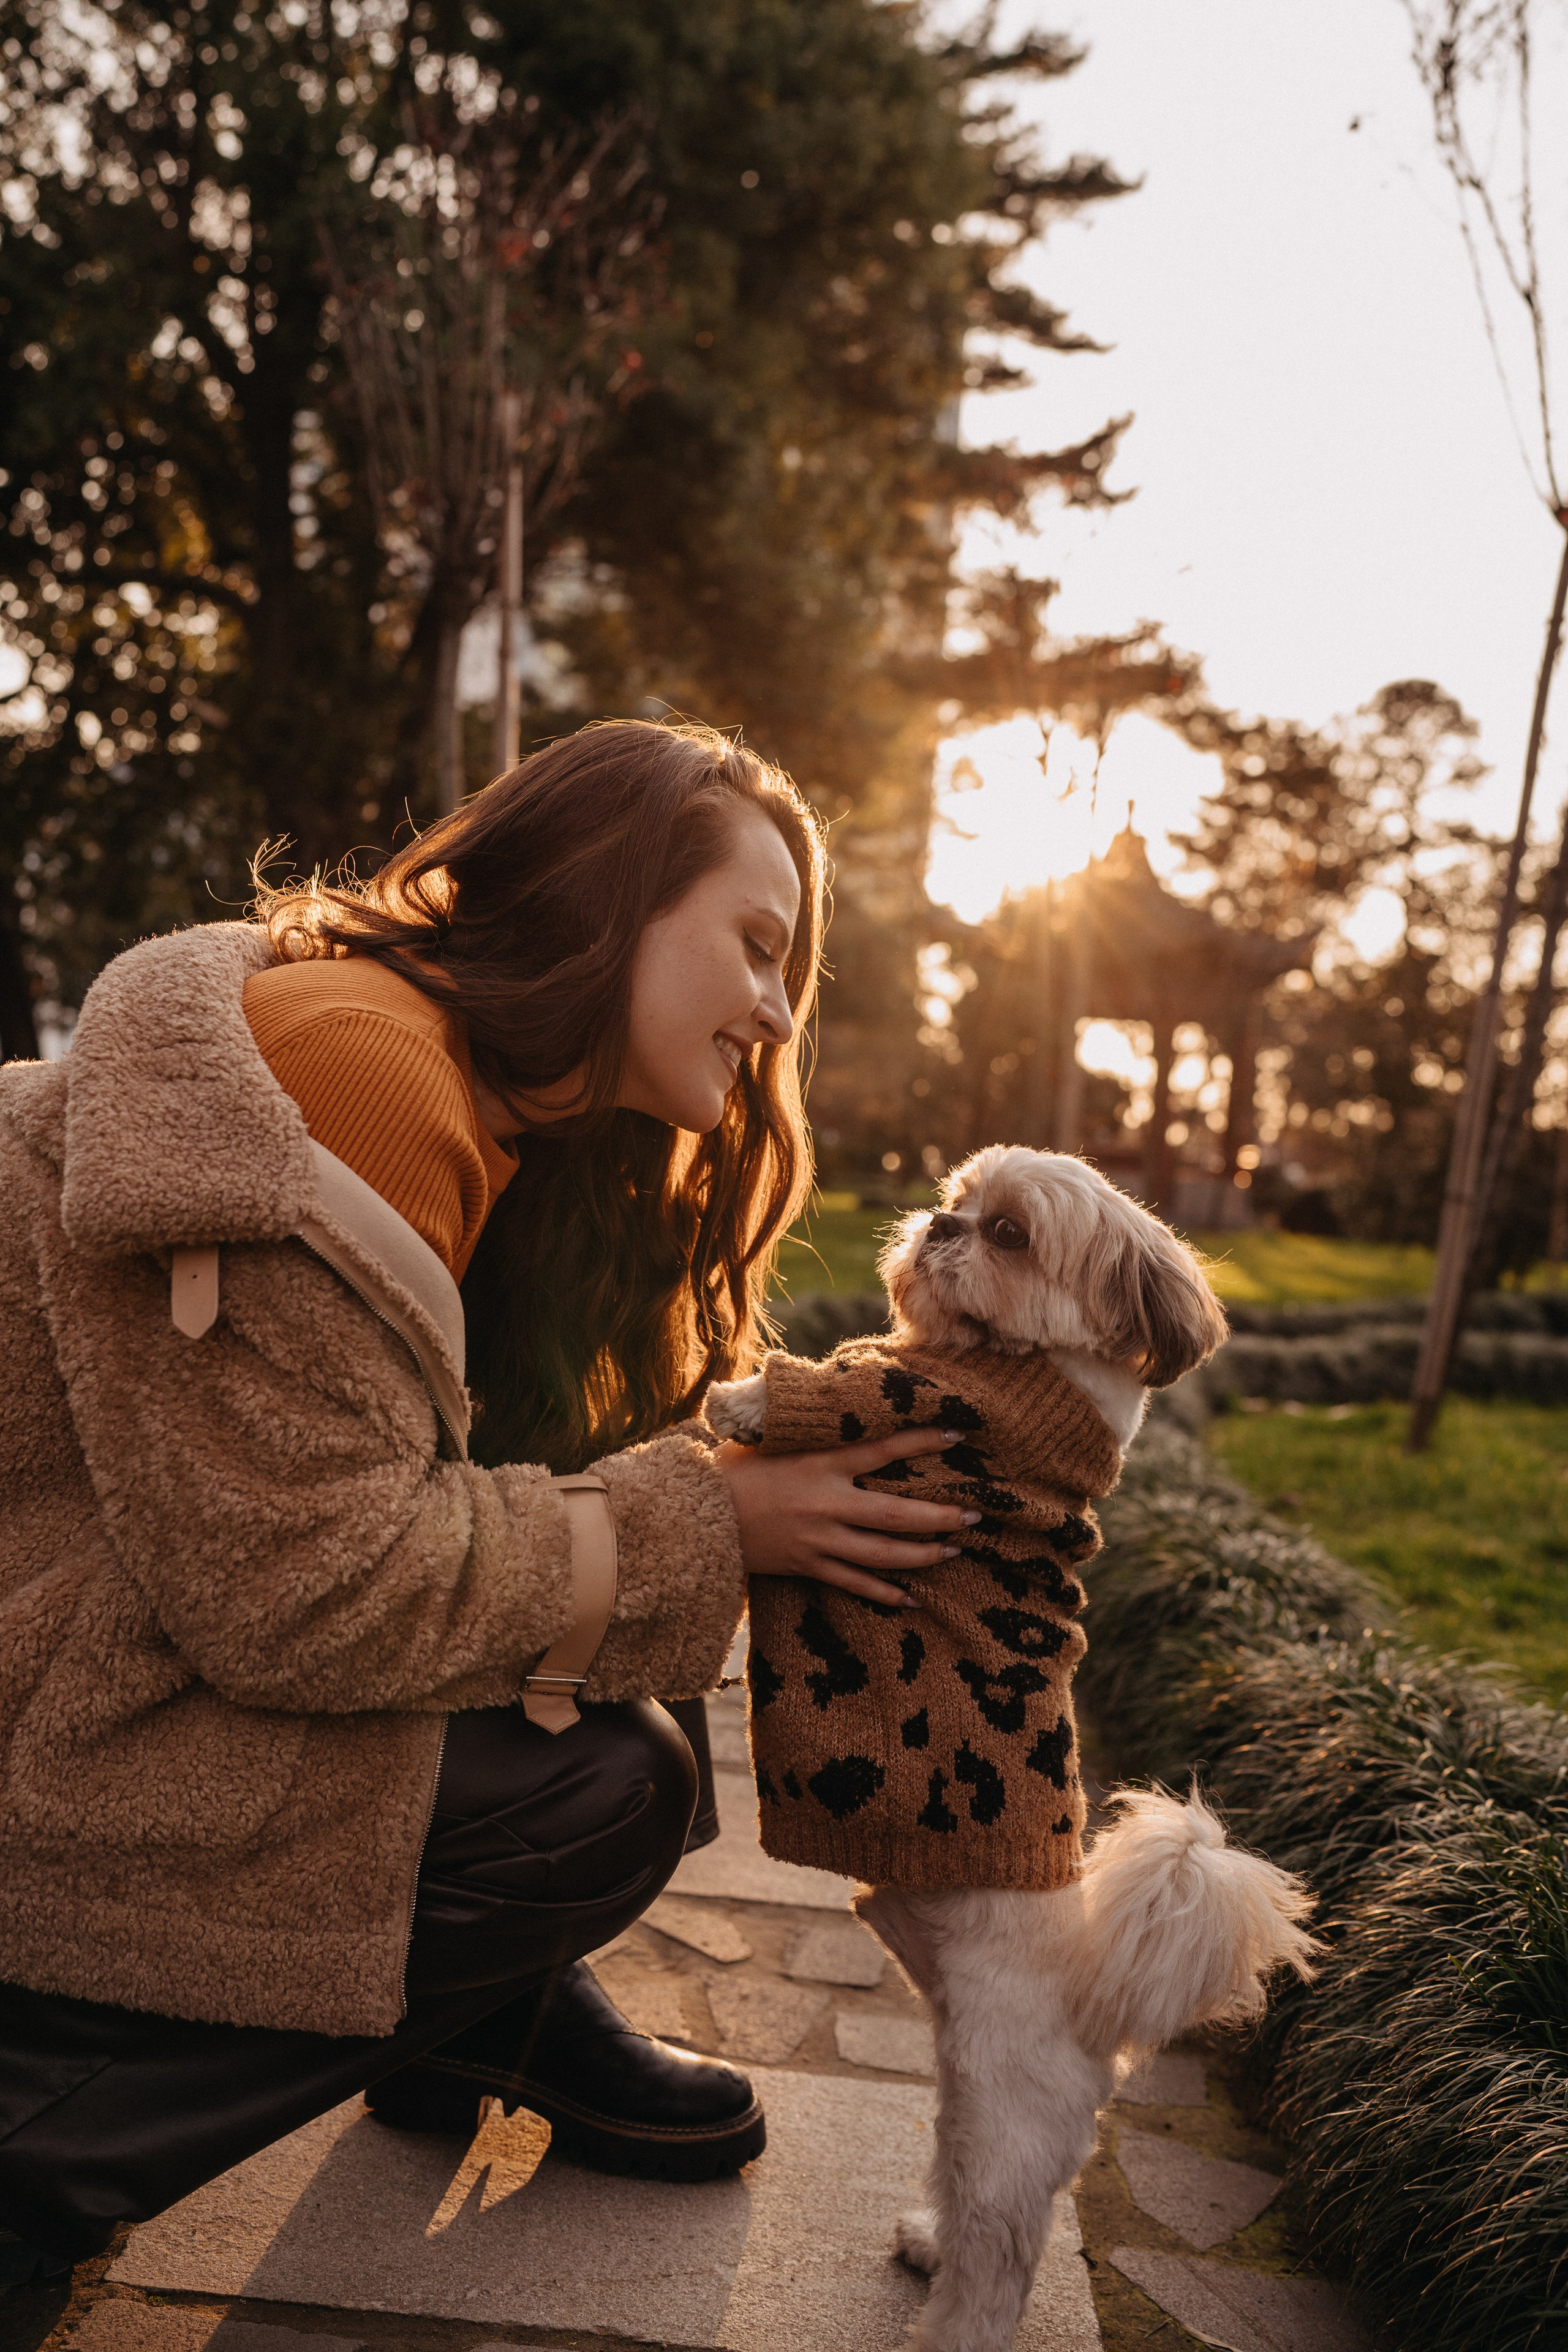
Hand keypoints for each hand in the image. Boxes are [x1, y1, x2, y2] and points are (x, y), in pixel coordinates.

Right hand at [715, 1426, 977, 1606]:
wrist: (695, 1514)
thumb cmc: (731, 1468)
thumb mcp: (772, 1438)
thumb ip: (810, 1428)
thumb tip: (836, 1397)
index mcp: (819, 1462)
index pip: (883, 1449)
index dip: (922, 1441)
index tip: (958, 1435)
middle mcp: (826, 1502)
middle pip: (897, 1513)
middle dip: (941, 1515)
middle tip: (976, 1515)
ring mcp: (819, 1539)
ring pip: (883, 1553)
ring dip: (923, 1554)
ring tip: (954, 1551)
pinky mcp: (807, 1566)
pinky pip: (854, 1583)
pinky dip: (883, 1593)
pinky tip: (910, 1599)